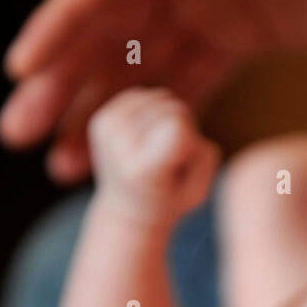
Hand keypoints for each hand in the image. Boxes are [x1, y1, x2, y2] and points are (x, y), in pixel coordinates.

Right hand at [0, 0, 306, 182]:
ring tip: (61, 167)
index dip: (61, 20)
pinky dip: (156, 121)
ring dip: (100, 112)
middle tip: (19, 134)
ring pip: (141, 63)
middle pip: (110, 23)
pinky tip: (127, 159)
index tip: (23, 69)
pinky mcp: (243, 37)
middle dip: (62, 80)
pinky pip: (186, 84)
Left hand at [88, 88, 219, 218]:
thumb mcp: (197, 192)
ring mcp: (107, 130)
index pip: (178, 126)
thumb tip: (177, 120)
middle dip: (183, 128)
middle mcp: (118, 146)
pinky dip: (152, 112)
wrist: (125, 211)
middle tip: (171, 159)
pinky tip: (146, 137)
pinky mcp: (102, 119)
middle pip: (173, 108)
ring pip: (161, 97)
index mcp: (142, 170)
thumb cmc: (168, 202)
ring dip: (168, 118)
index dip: (191, 140)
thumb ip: (204, 157)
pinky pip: (144, 95)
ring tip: (158, 149)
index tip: (181, 165)